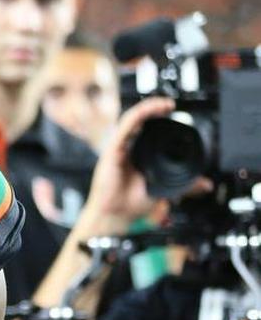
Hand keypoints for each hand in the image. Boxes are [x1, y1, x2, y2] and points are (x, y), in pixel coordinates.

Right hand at [86, 97, 211, 223]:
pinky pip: (124, 129)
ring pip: (131, 120)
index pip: (145, 131)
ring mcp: (118, 149)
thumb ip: (185, 185)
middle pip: (138, 121)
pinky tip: (148, 110)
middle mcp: (126, 149)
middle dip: (153, 109)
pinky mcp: (112, 151)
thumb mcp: (165, 189)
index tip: (173, 113)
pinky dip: (138, 117)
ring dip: (148, 108)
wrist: (116, 215)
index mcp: (135, 155)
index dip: (157, 119)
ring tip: (164, 104)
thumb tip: (205, 184)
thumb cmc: (130, 203)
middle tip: (170, 105)